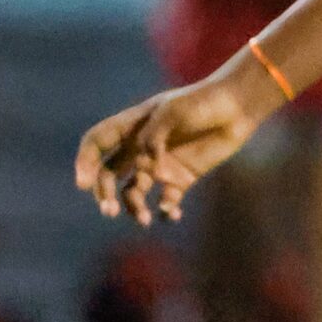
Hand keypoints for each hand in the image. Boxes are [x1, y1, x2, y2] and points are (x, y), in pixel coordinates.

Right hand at [74, 68, 277, 224]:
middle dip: (104, 193)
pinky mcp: (182, 178)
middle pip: (109, 174)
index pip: (97, 144)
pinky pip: (166, 200)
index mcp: (132, 126)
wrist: (237, 107)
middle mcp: (140, 147)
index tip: (83, 184)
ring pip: (133, 191)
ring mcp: (160, 164)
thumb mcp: (173, 112)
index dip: (85, 162)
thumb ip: (154, 137)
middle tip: (109, 211)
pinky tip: (172, 214)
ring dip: (134, 208)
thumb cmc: (203, 102)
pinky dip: (166, 211)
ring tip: (145, 220)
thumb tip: (146, 167)